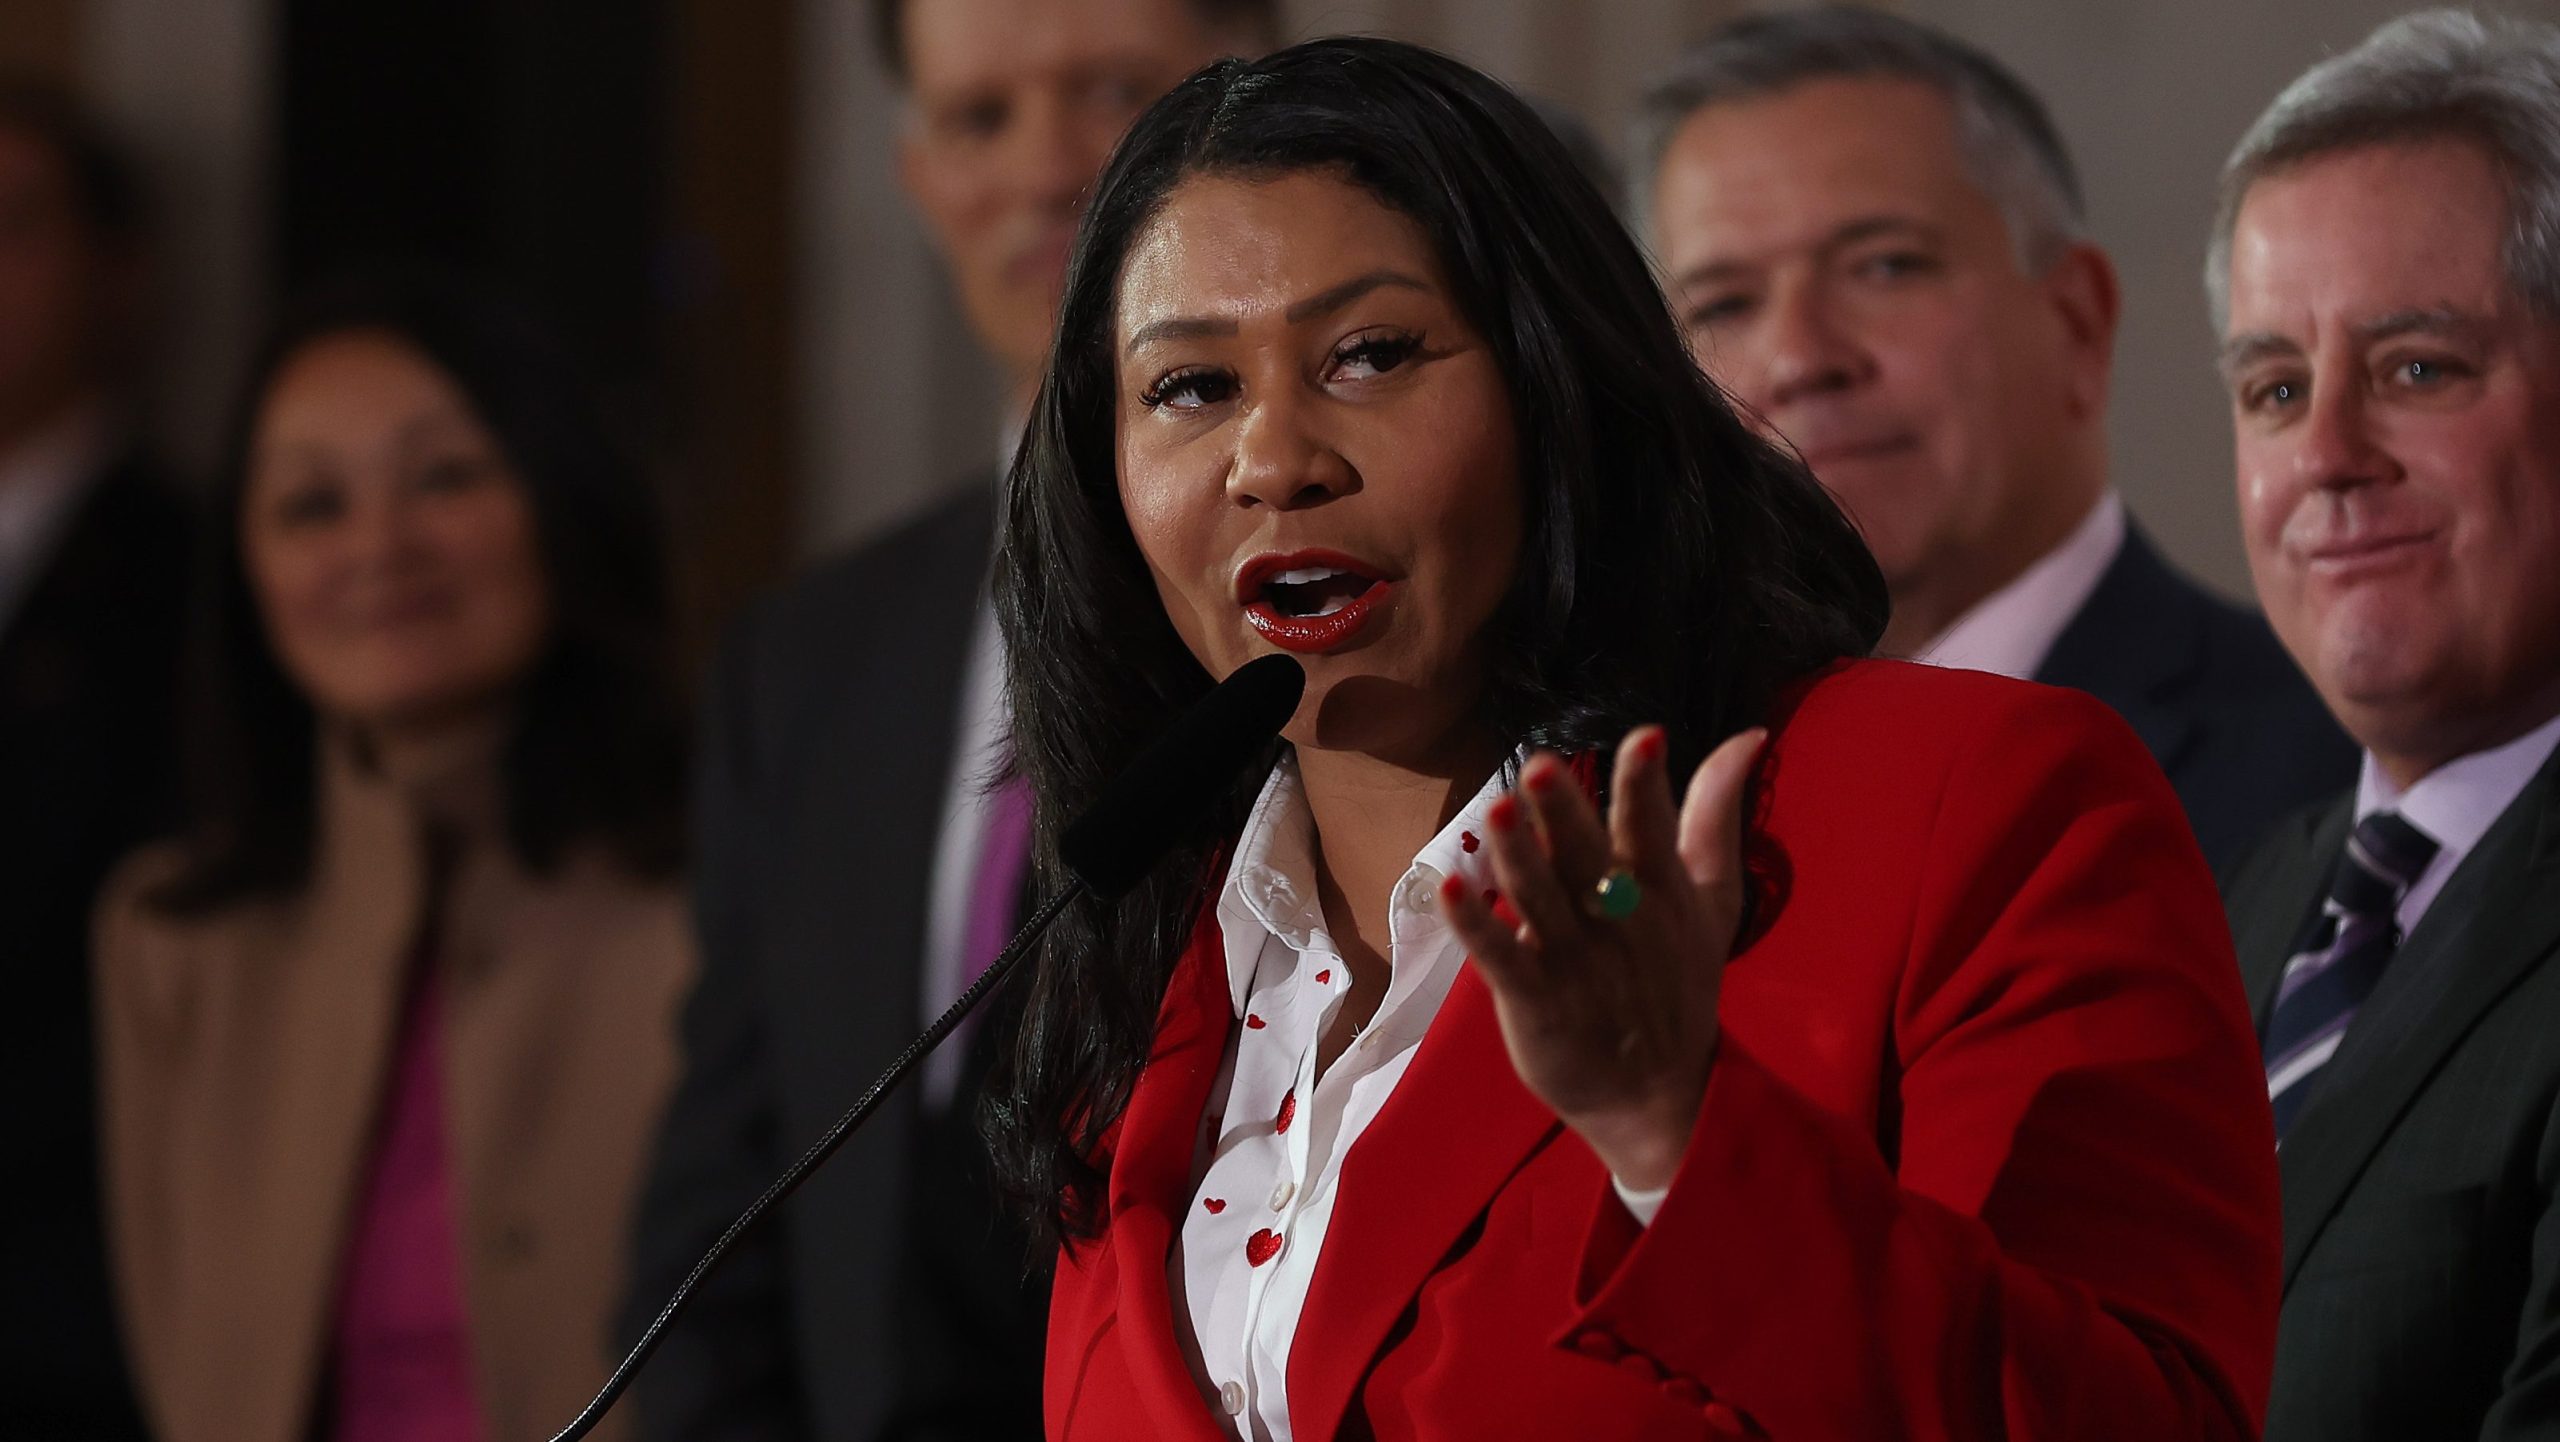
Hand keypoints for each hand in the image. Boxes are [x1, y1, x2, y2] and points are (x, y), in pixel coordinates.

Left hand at [1441, 725, 1765, 1192]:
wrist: (1657, 1095)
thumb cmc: (1678, 981)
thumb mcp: (1713, 899)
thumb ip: (1715, 815)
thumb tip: (1747, 735)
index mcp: (1661, 891)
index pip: (1653, 830)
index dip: (1646, 786)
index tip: (1645, 738)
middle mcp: (1617, 920)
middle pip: (1586, 859)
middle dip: (1565, 814)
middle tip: (1543, 767)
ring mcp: (1573, 960)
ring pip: (1540, 899)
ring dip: (1517, 857)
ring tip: (1497, 812)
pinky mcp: (1535, 999)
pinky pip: (1501, 958)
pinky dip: (1476, 926)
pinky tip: (1450, 889)